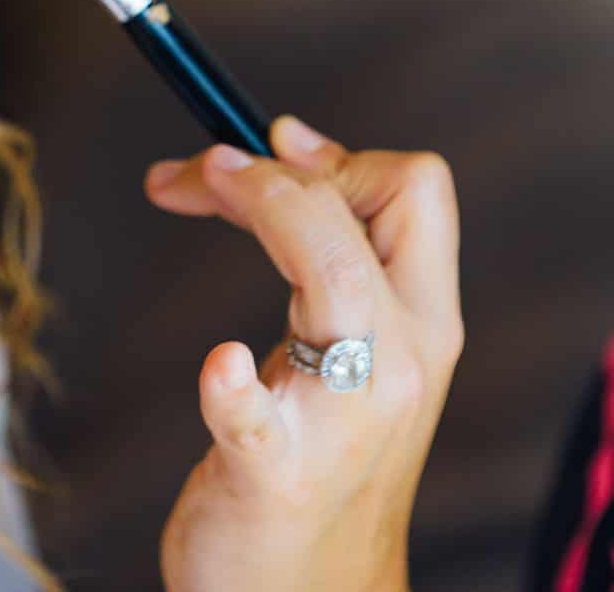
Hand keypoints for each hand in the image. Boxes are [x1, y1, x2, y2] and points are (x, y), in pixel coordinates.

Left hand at [142, 114, 463, 591]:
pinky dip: (234, 385)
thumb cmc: (317, 460)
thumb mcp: (347, 348)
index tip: (266, 152)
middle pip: (382, 209)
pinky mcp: (275, 472)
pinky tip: (220, 368)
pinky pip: (257, 416)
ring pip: (334, 276)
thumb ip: (331, 252)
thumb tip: (292, 140)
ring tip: (192, 189)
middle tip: (202, 170)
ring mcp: (343, 419)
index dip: (337, 151)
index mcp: (421, 324)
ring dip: (264, 209)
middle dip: (281, 166)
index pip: (417, 188)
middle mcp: (402, 362)